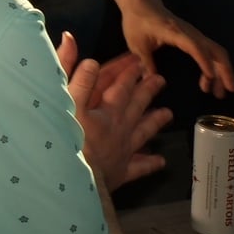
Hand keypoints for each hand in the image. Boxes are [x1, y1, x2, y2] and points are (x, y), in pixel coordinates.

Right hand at [60, 34, 171, 190]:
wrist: (75, 178)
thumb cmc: (68, 139)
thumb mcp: (67, 104)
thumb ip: (76, 77)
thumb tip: (84, 54)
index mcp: (108, 111)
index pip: (121, 87)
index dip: (129, 73)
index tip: (139, 61)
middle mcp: (121, 129)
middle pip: (137, 107)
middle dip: (147, 92)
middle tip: (160, 80)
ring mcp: (124, 151)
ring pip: (143, 133)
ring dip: (154, 123)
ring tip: (167, 114)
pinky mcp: (122, 172)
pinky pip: (139, 167)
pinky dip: (150, 163)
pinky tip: (160, 161)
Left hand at [120, 0, 233, 99]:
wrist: (140, 3)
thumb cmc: (137, 21)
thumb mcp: (136, 44)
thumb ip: (145, 62)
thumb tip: (150, 82)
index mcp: (176, 33)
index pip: (195, 46)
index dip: (204, 61)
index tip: (211, 76)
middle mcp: (190, 33)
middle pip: (215, 50)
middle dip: (224, 70)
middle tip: (229, 90)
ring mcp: (194, 35)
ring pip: (215, 52)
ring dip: (221, 71)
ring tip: (219, 92)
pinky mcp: (193, 38)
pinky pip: (208, 52)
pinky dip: (212, 66)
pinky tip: (207, 81)